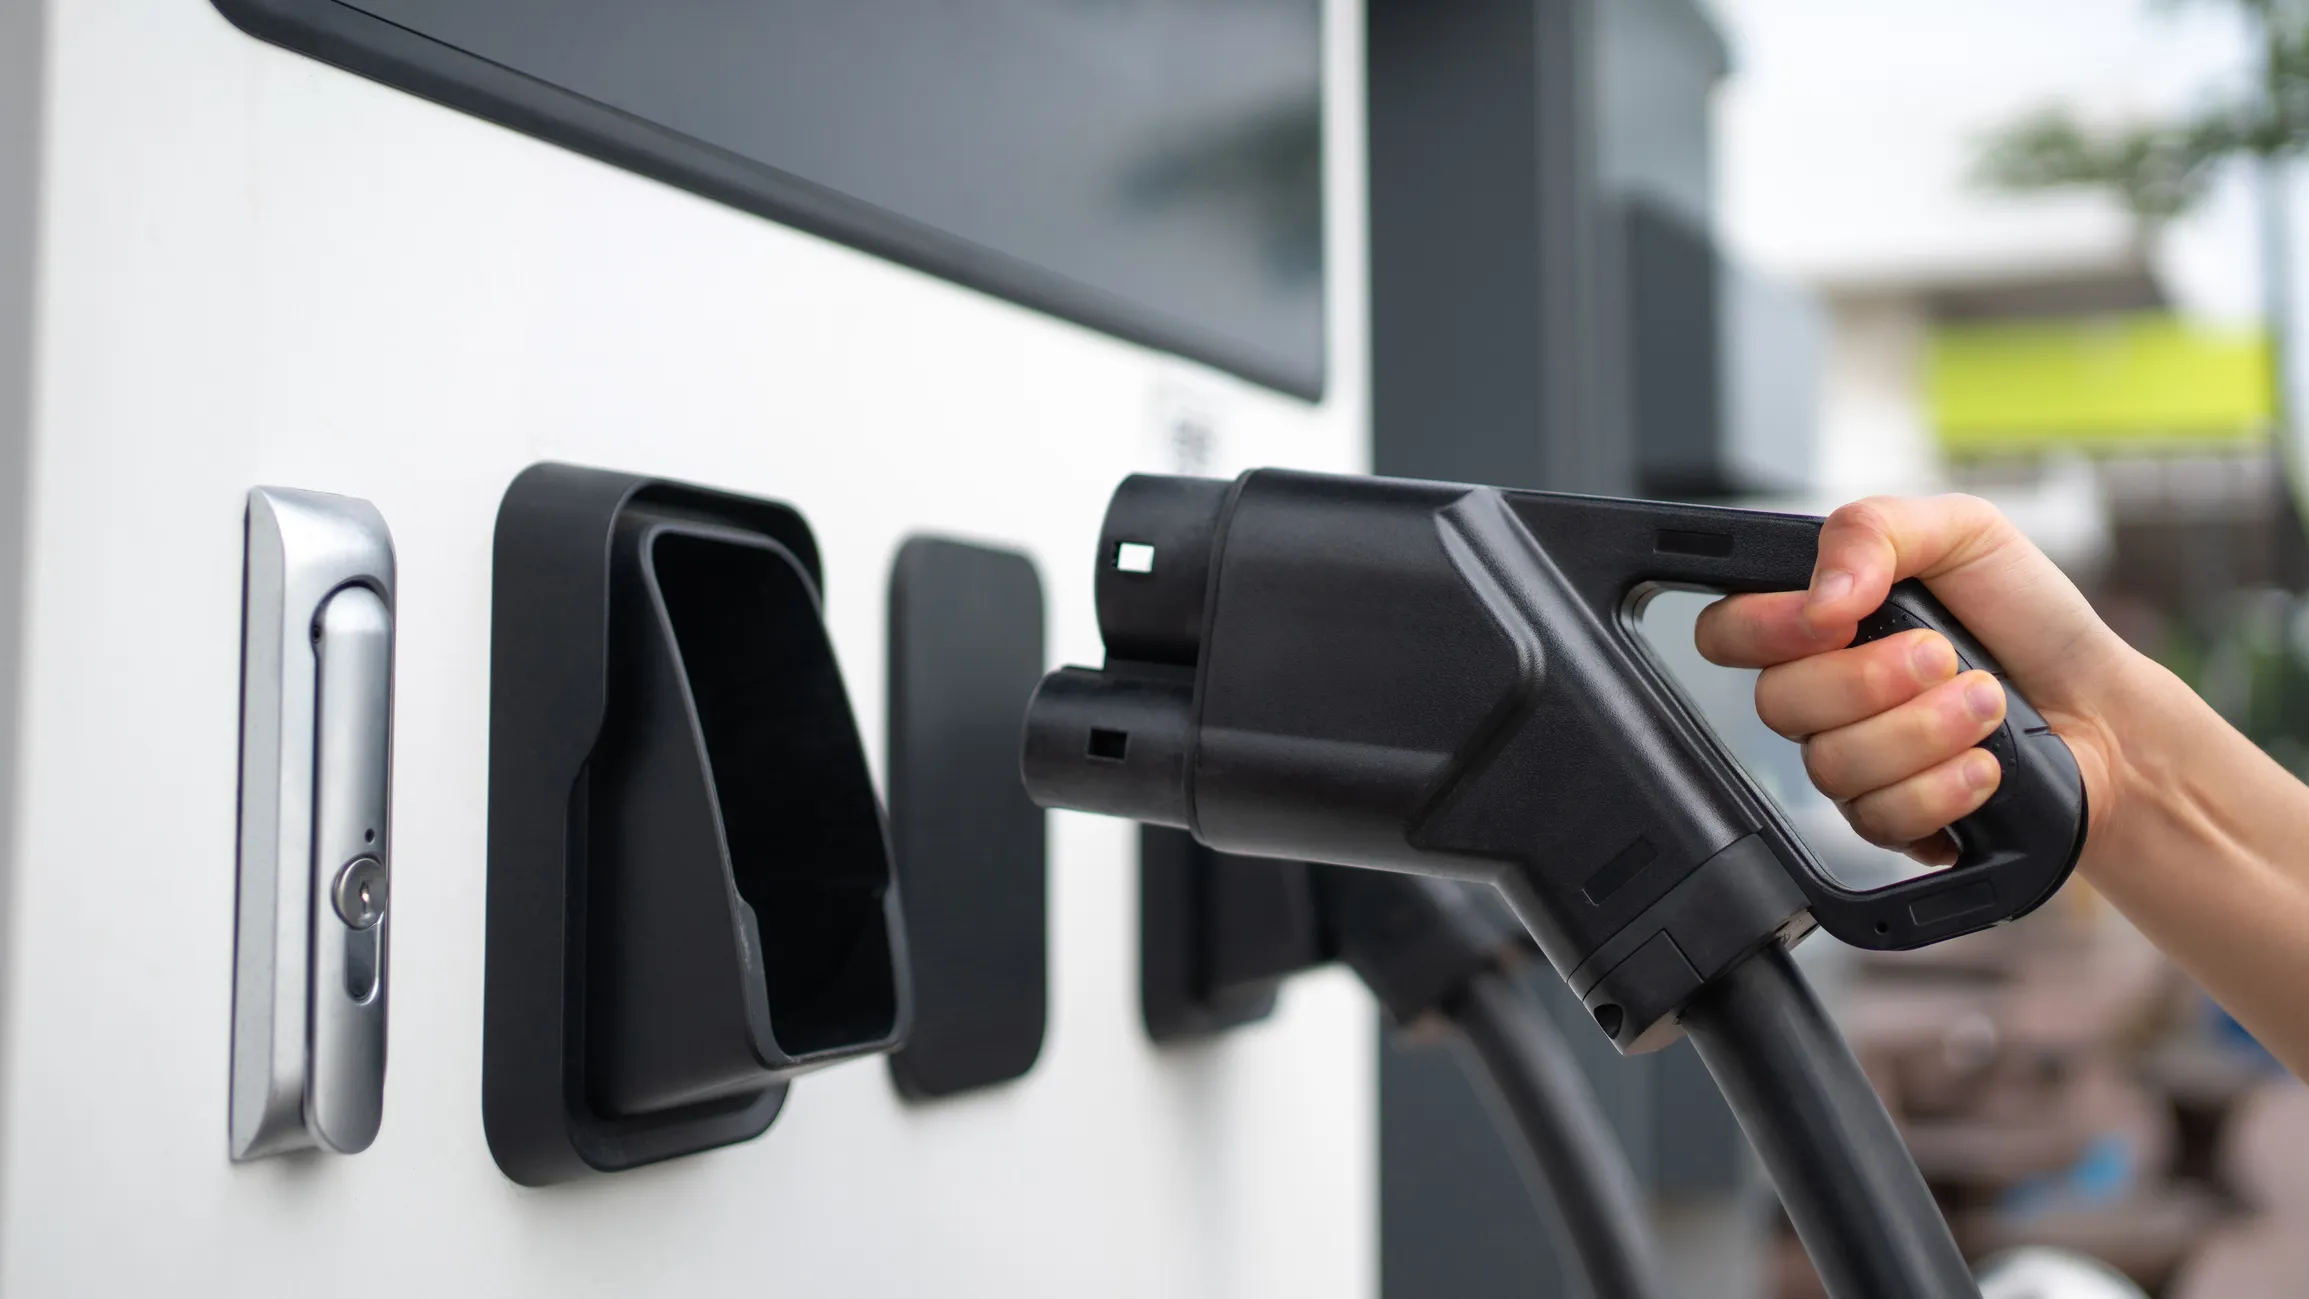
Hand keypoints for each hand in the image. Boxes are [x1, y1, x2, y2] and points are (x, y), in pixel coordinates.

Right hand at [1695, 495, 2137, 863]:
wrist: (2100, 706)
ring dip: (1924, 732)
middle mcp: (1822, 693)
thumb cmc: (2028, 616)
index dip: (1764, 629)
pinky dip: (1943, 788)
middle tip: (1945, 656)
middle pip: (1776, 704)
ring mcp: (1850, 761)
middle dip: (1873, 679)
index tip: (1836, 618)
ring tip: (1985, 704)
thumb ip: (1874, 531)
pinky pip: (1876, 818)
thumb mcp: (1963, 531)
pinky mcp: (1887, 820)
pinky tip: (1984, 765)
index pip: (1726, 631)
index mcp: (1821, 619)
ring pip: (1829, 765)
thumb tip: (1820, 597)